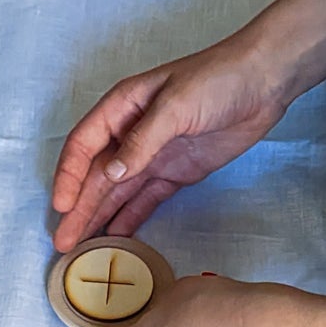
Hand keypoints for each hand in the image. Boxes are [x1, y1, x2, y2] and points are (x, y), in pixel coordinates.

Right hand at [51, 34, 291, 252]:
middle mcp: (130, 134)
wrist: (263, 82)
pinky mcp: (176, 173)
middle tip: (62, 242)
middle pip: (96, 176)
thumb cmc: (216, 79)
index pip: (84, 145)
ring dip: (98, 217)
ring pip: (117, 192)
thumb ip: (142, 140)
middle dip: (79, 208)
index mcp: (121, 108)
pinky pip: (146, 199)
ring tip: (79, 248)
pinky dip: (130, 218)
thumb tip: (111, 174)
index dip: (69, 176)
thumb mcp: (175, 105)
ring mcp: (153, 155)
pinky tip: (114, 237)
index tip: (62, 206)